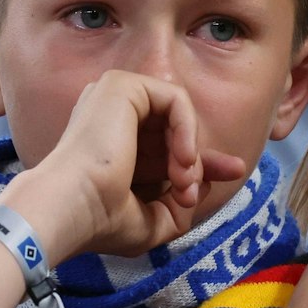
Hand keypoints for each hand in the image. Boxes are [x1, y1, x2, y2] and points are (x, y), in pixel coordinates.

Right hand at [5, 70, 250, 260]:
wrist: (73, 209)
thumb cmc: (101, 221)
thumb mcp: (152, 221)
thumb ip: (179, 203)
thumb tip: (203, 184)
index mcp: (112, 145)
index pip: (167, 144)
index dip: (202, 160)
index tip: (234, 171)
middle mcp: (111, 116)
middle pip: (175, 129)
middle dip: (200, 162)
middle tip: (190, 193)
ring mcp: (114, 97)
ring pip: (178, 115)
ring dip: (190, 153)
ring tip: (182, 184)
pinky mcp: (122, 85)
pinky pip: (176, 99)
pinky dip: (188, 130)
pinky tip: (182, 160)